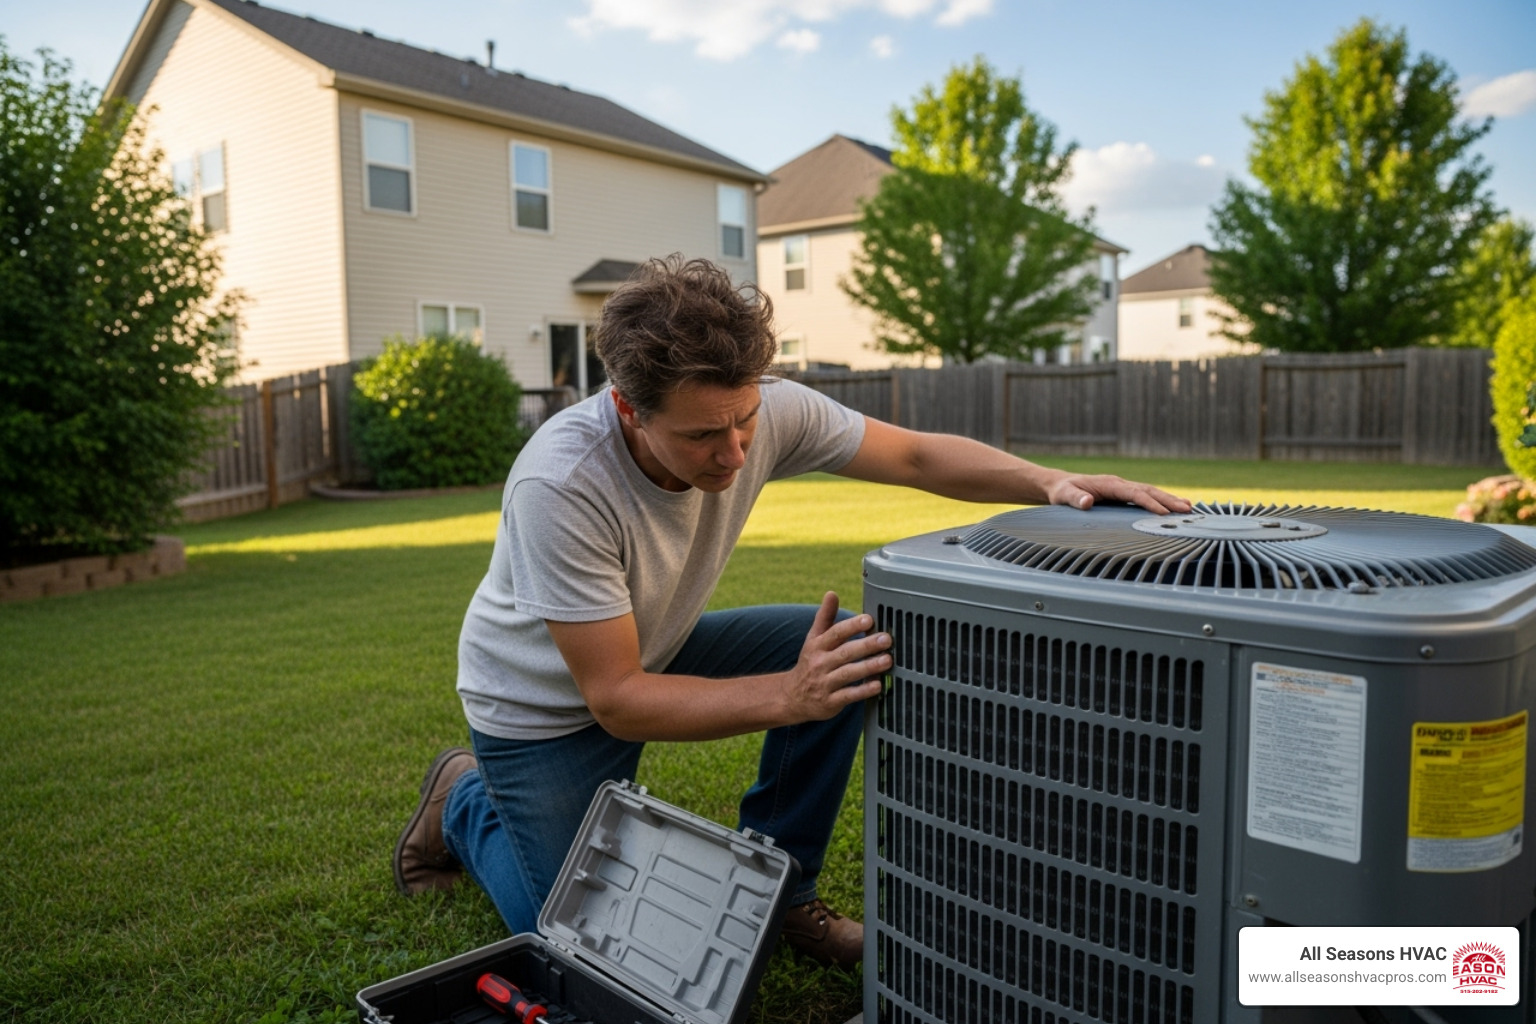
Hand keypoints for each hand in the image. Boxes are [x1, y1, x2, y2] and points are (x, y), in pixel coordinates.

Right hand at [783, 592, 889, 720]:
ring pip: (848, 673)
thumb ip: (825, 617)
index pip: (835, 633)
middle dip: (866, 645)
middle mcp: (820, 663)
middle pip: (845, 652)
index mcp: (817, 645)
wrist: (792, 697)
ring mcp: (824, 683)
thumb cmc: (810, 662)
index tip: (869, 619)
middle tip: (886, 639)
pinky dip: (863, 691)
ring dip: (869, 667)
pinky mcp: (830, 702)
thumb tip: (832, 593)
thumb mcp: (813, 639)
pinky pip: (848, 695)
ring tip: (887, 660)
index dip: (852, 626)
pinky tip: (878, 685)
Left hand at [1044, 474, 1191, 513]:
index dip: (1149, 502)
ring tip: (1188, 508)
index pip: (1134, 493)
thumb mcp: (1064, 496)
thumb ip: (1075, 499)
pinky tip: (1173, 508)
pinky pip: (1145, 497)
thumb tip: (1087, 502)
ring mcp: (1123, 488)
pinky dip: (1161, 501)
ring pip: (1150, 492)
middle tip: (1187, 509)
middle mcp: (1119, 483)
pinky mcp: (1123, 494)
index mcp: (1109, 484)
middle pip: (1148, 490)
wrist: (1060, 485)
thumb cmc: (1062, 491)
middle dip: (1168, 500)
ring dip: (1169, 500)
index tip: (1164, 513)